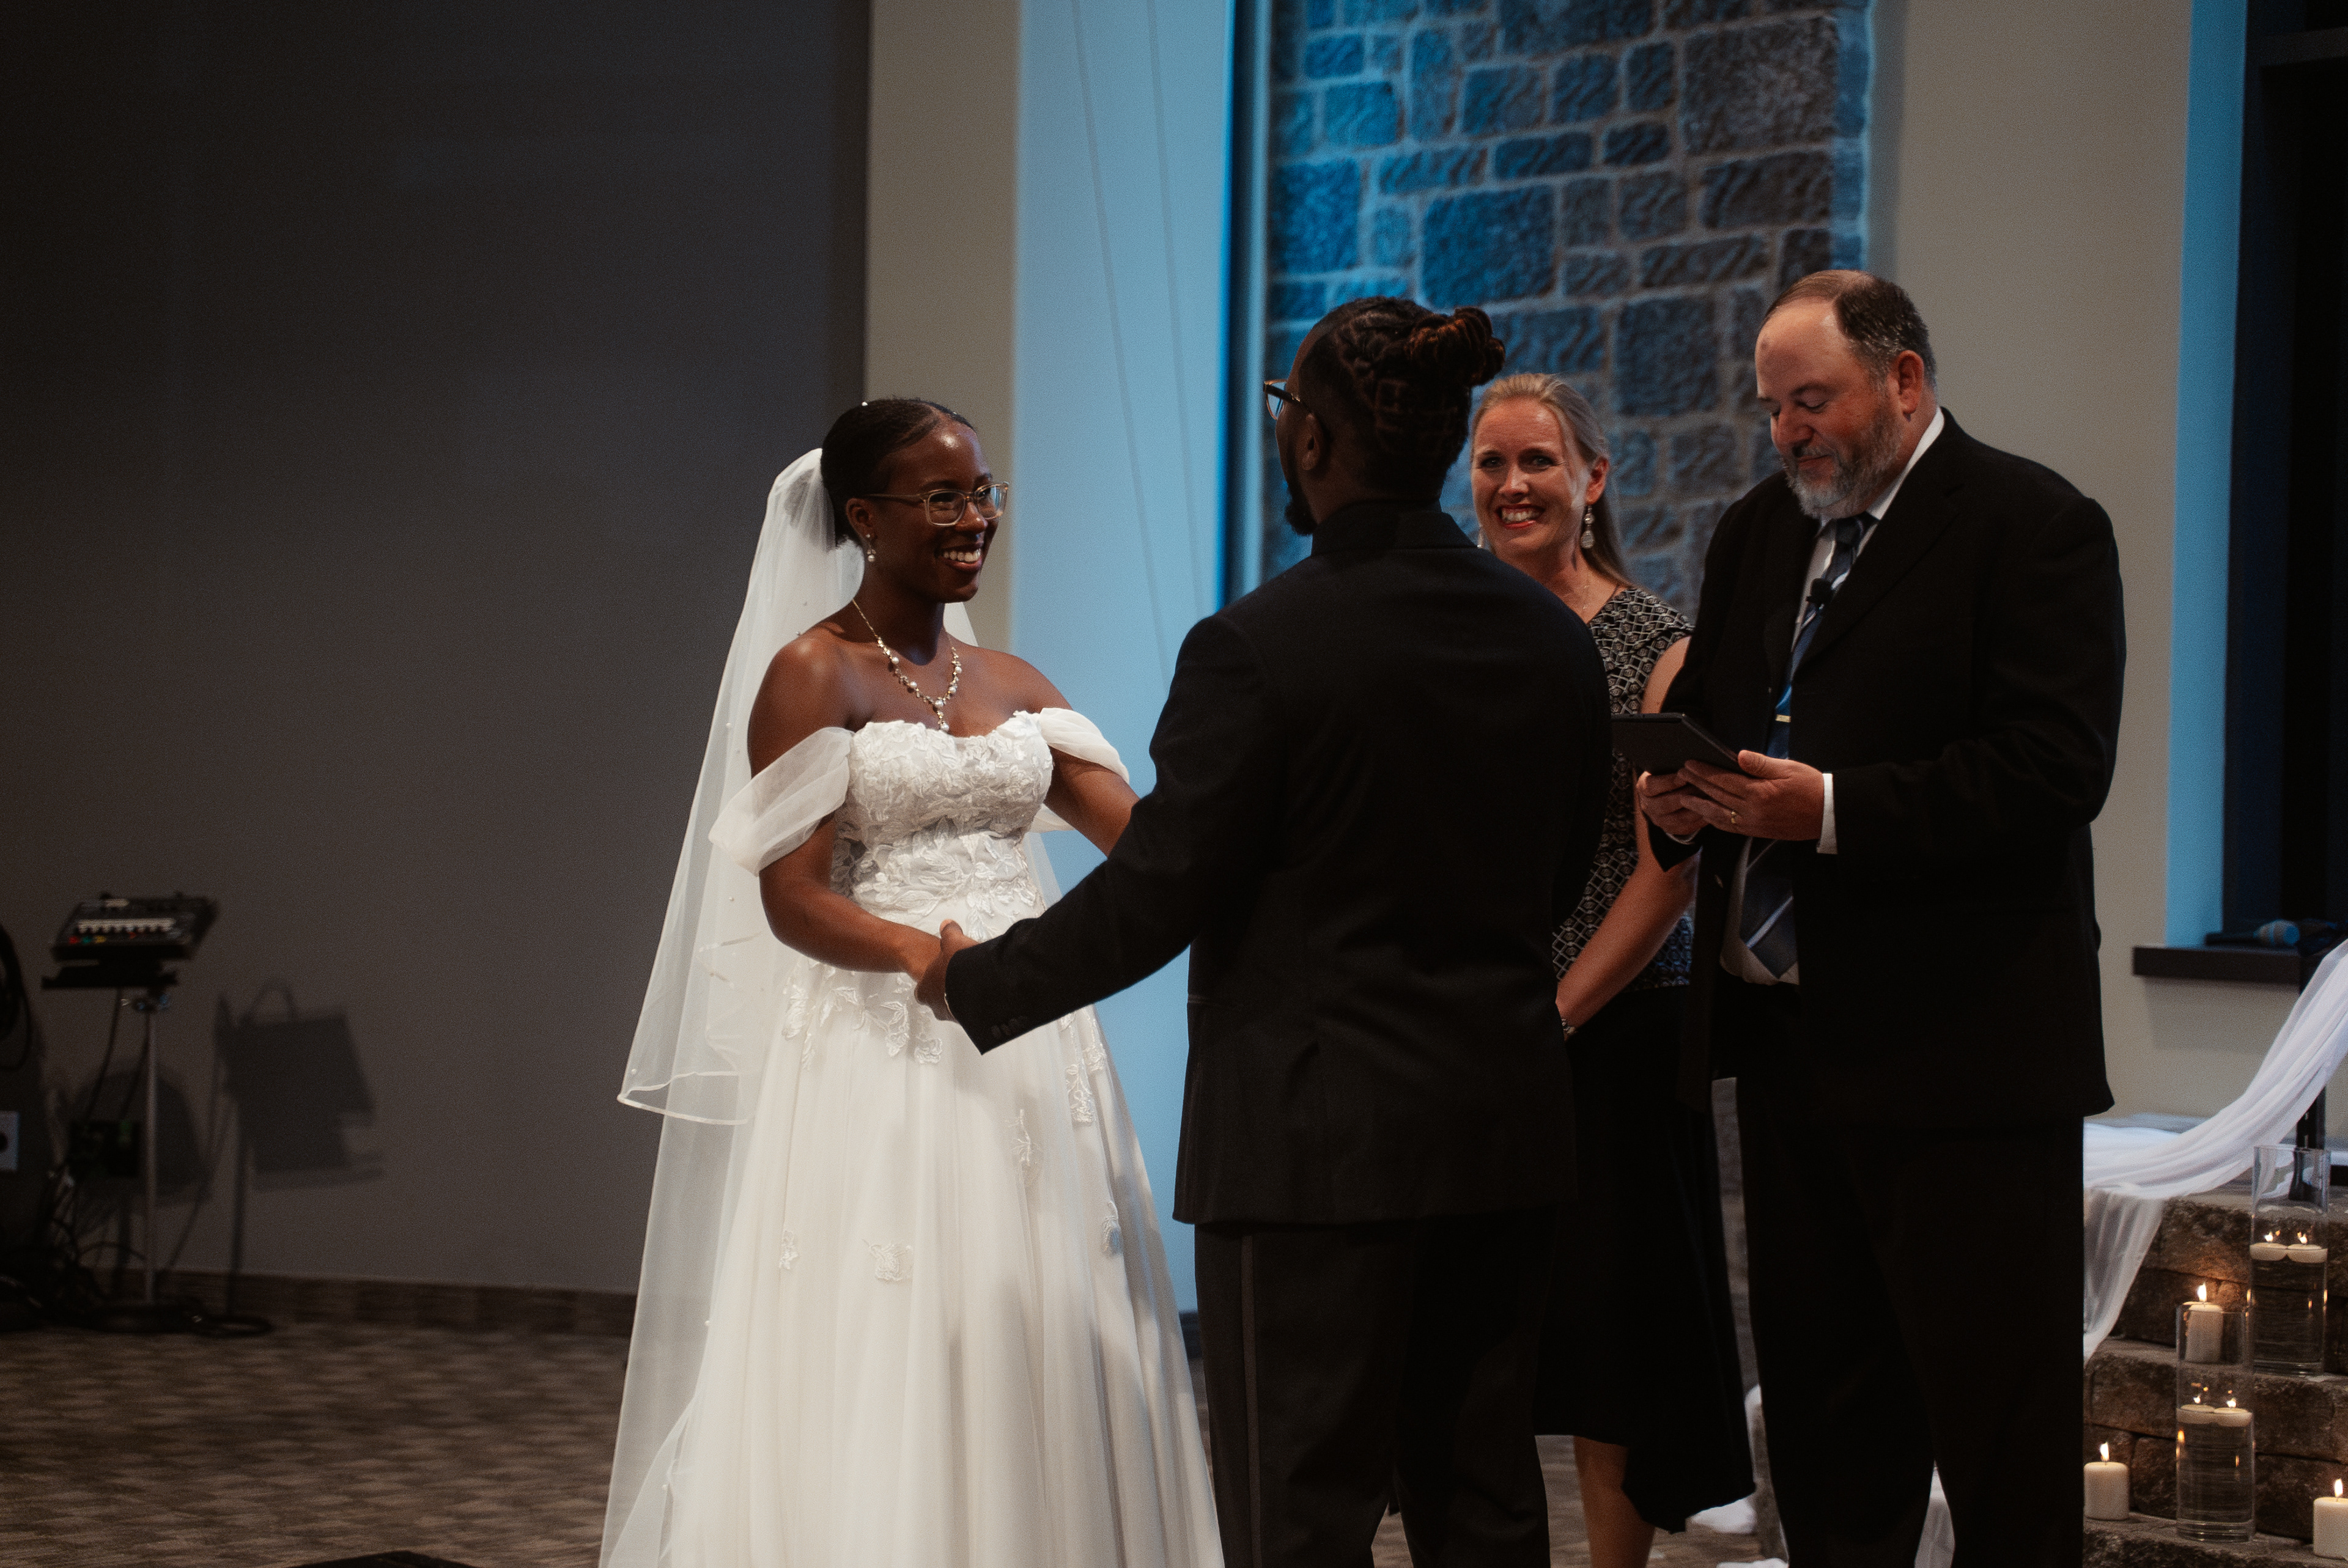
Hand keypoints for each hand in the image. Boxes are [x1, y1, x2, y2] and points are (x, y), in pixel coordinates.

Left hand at [915, 919, 980, 1020]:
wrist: (978, 985)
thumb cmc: (958, 967)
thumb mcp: (952, 942)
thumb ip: (948, 933)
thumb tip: (947, 924)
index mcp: (925, 989)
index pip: (922, 990)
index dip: (930, 981)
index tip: (940, 975)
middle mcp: (936, 1006)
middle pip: (939, 1000)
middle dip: (948, 991)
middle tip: (960, 979)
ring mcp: (952, 1015)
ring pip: (955, 1008)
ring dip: (962, 999)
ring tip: (975, 986)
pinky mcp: (969, 1021)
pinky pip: (971, 1013)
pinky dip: (975, 1006)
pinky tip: (984, 994)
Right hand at [1636, 768, 1711, 840]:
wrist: (1664, 793)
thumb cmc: (1668, 774)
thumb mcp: (1664, 768)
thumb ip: (1673, 767)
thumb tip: (1689, 764)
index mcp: (1643, 788)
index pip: (1651, 786)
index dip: (1667, 782)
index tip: (1683, 776)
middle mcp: (1648, 806)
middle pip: (1664, 804)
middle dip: (1685, 796)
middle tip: (1702, 788)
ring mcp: (1659, 820)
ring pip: (1678, 818)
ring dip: (1695, 808)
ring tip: (1709, 799)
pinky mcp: (1671, 829)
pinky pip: (1687, 827)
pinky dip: (1700, 820)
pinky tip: (1710, 811)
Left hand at [1673, 752, 1825, 839]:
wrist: (1828, 813)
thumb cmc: (1811, 787)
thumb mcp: (1789, 768)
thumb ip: (1762, 763)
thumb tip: (1740, 755)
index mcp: (1760, 793)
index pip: (1723, 780)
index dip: (1704, 771)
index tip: (1689, 763)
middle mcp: (1753, 811)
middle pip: (1717, 796)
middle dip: (1697, 784)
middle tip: (1681, 775)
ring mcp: (1754, 824)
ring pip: (1719, 815)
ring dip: (1700, 805)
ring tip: (1684, 796)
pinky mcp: (1758, 832)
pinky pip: (1730, 827)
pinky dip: (1715, 820)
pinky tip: (1706, 814)